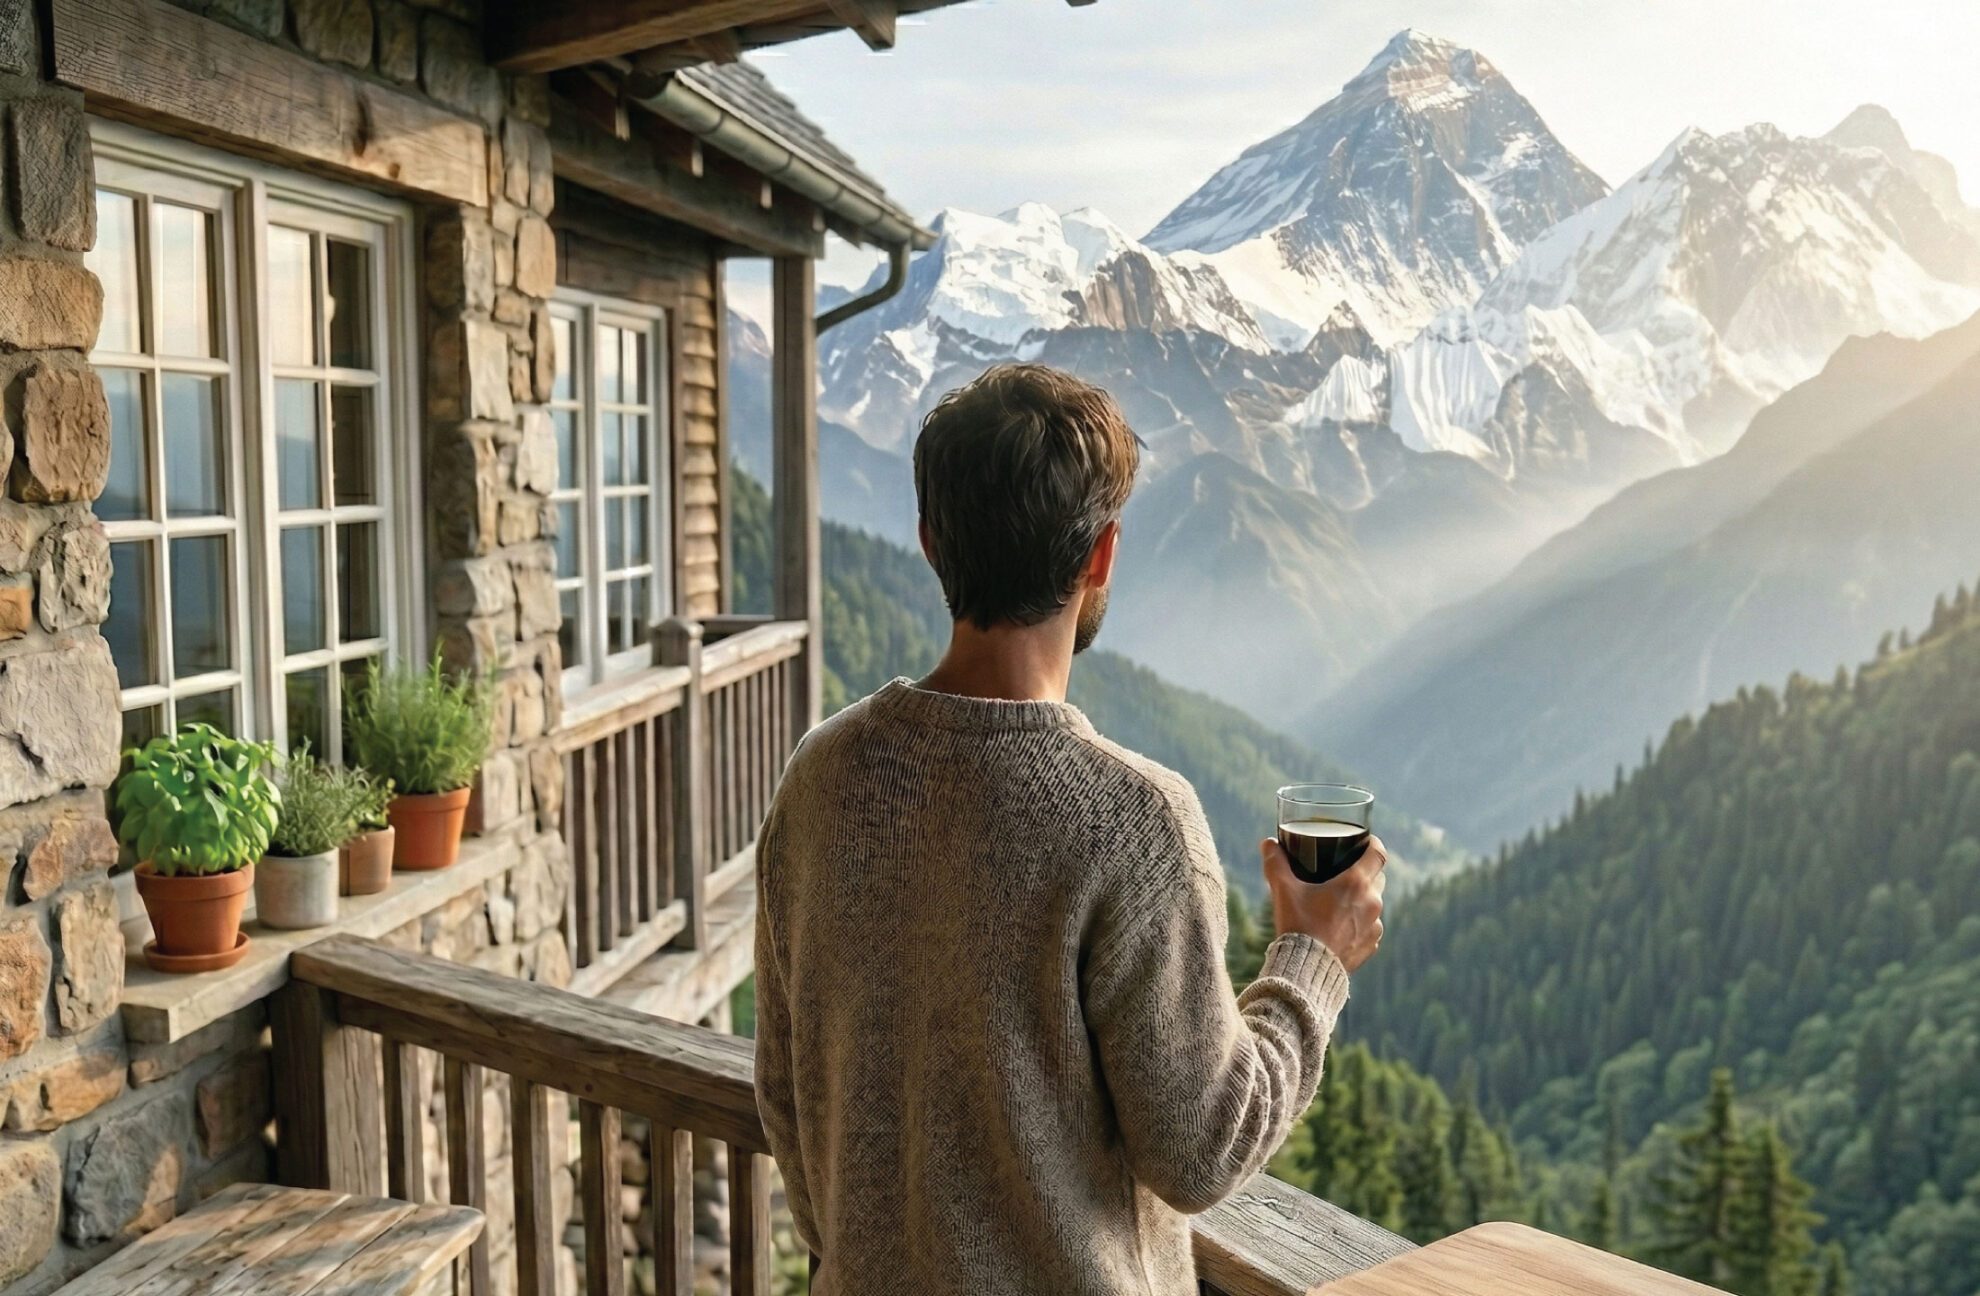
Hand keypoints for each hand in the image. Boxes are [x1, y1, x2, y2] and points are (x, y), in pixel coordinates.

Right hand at [1260, 835, 1386, 972]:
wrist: (1306, 970)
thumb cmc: (1298, 925)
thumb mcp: (1283, 890)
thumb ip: (1275, 863)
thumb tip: (1268, 844)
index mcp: (1356, 883)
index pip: (1378, 853)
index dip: (1373, 843)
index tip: (1364, 842)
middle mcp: (1372, 902)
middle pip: (1378, 877)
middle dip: (1365, 871)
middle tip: (1345, 871)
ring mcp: (1374, 926)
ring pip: (1374, 903)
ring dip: (1362, 899)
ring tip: (1340, 902)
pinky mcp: (1371, 945)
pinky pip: (1370, 927)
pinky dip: (1360, 923)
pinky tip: (1342, 926)